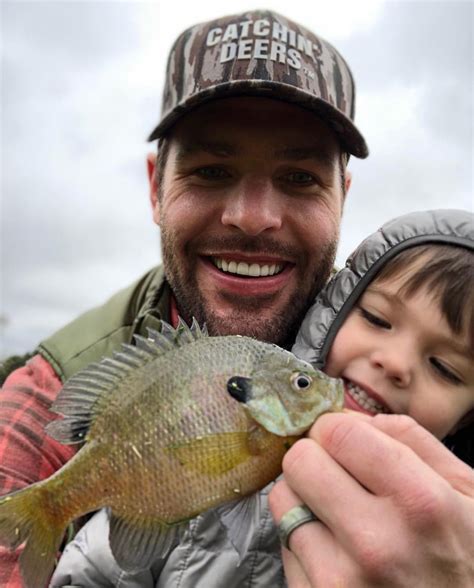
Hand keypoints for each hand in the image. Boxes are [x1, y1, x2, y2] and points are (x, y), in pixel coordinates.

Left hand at [269, 412, 473, 586]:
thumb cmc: (467, 559)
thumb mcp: (467, 493)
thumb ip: (413, 439)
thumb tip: (353, 417)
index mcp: (419, 503)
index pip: (338, 432)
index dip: (335, 426)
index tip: (341, 437)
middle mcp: (375, 543)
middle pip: (299, 461)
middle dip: (315, 455)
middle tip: (335, 470)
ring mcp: (339, 579)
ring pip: (283, 499)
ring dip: (304, 495)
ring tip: (338, 513)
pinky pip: (285, 543)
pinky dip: (304, 536)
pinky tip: (336, 548)